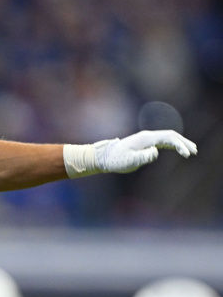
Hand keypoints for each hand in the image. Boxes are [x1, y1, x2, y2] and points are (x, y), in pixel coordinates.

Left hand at [65, 129, 196, 177]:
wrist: (103, 157)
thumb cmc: (115, 160)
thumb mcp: (128, 161)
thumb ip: (143, 157)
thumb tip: (155, 152)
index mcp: (145, 138)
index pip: (168, 138)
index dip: (179, 145)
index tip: (187, 154)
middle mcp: (147, 136)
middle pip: (170, 135)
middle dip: (183, 142)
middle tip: (194, 151)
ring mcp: (146, 139)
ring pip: (167, 137)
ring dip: (180, 143)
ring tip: (190, 151)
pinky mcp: (144, 143)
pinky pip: (162, 141)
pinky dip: (172, 145)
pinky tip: (177, 150)